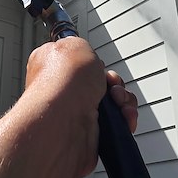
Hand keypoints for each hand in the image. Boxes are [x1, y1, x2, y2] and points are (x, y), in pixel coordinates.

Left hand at [24, 38, 138, 177]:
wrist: (63, 125)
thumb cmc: (62, 85)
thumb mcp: (75, 44)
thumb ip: (81, 46)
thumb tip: (85, 56)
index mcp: (53, 67)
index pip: (78, 61)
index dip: (93, 61)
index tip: (96, 64)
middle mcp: (64, 91)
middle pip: (101, 81)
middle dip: (114, 82)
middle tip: (110, 84)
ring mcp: (77, 113)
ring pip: (113, 102)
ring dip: (123, 99)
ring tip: (117, 102)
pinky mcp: (92, 133)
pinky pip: (117, 122)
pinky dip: (125, 118)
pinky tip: (122, 116)